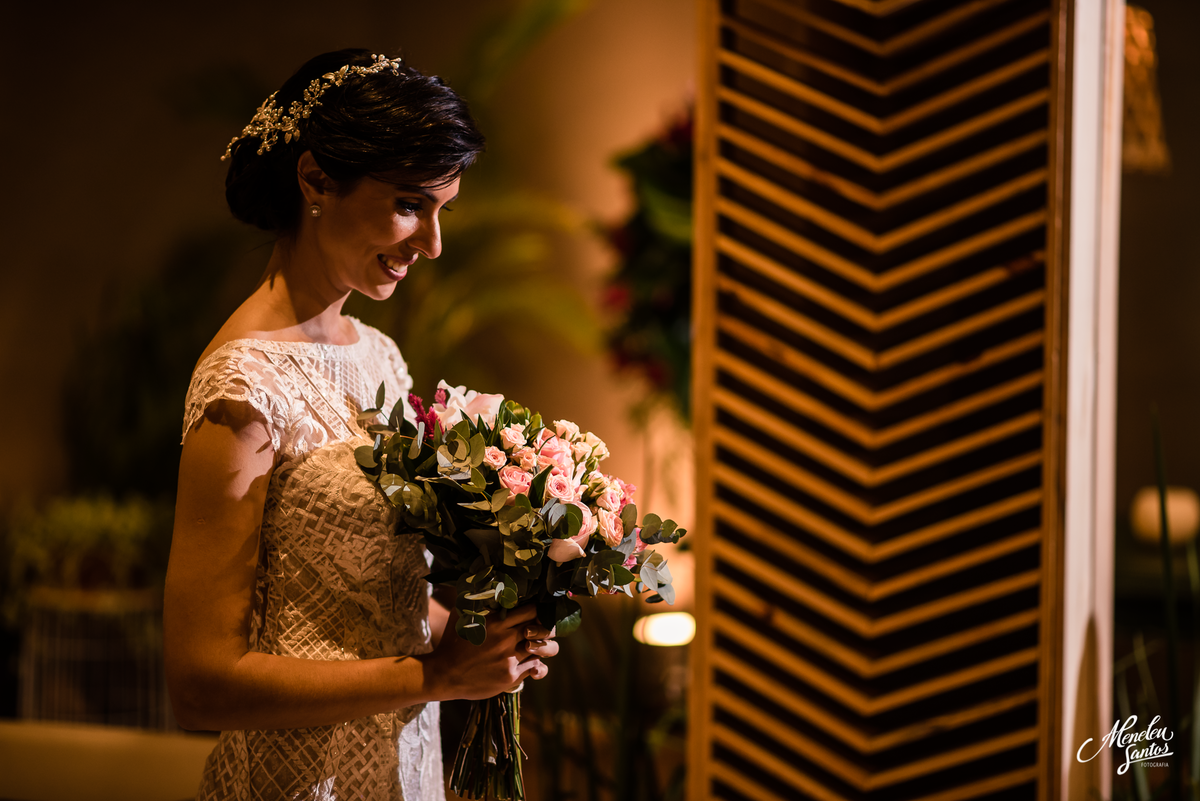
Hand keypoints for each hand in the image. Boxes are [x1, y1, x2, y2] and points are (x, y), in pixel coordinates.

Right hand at [421, 606, 555, 700]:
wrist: (444, 674)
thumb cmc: (453, 642)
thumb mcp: (461, 615)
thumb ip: (476, 599)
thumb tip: (484, 578)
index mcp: (496, 622)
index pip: (531, 610)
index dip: (538, 609)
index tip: (539, 610)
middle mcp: (505, 640)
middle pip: (540, 628)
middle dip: (546, 626)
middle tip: (545, 626)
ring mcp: (509, 660)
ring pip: (541, 649)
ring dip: (541, 645)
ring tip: (538, 644)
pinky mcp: (510, 677)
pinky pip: (535, 667)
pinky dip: (535, 663)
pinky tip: (529, 660)